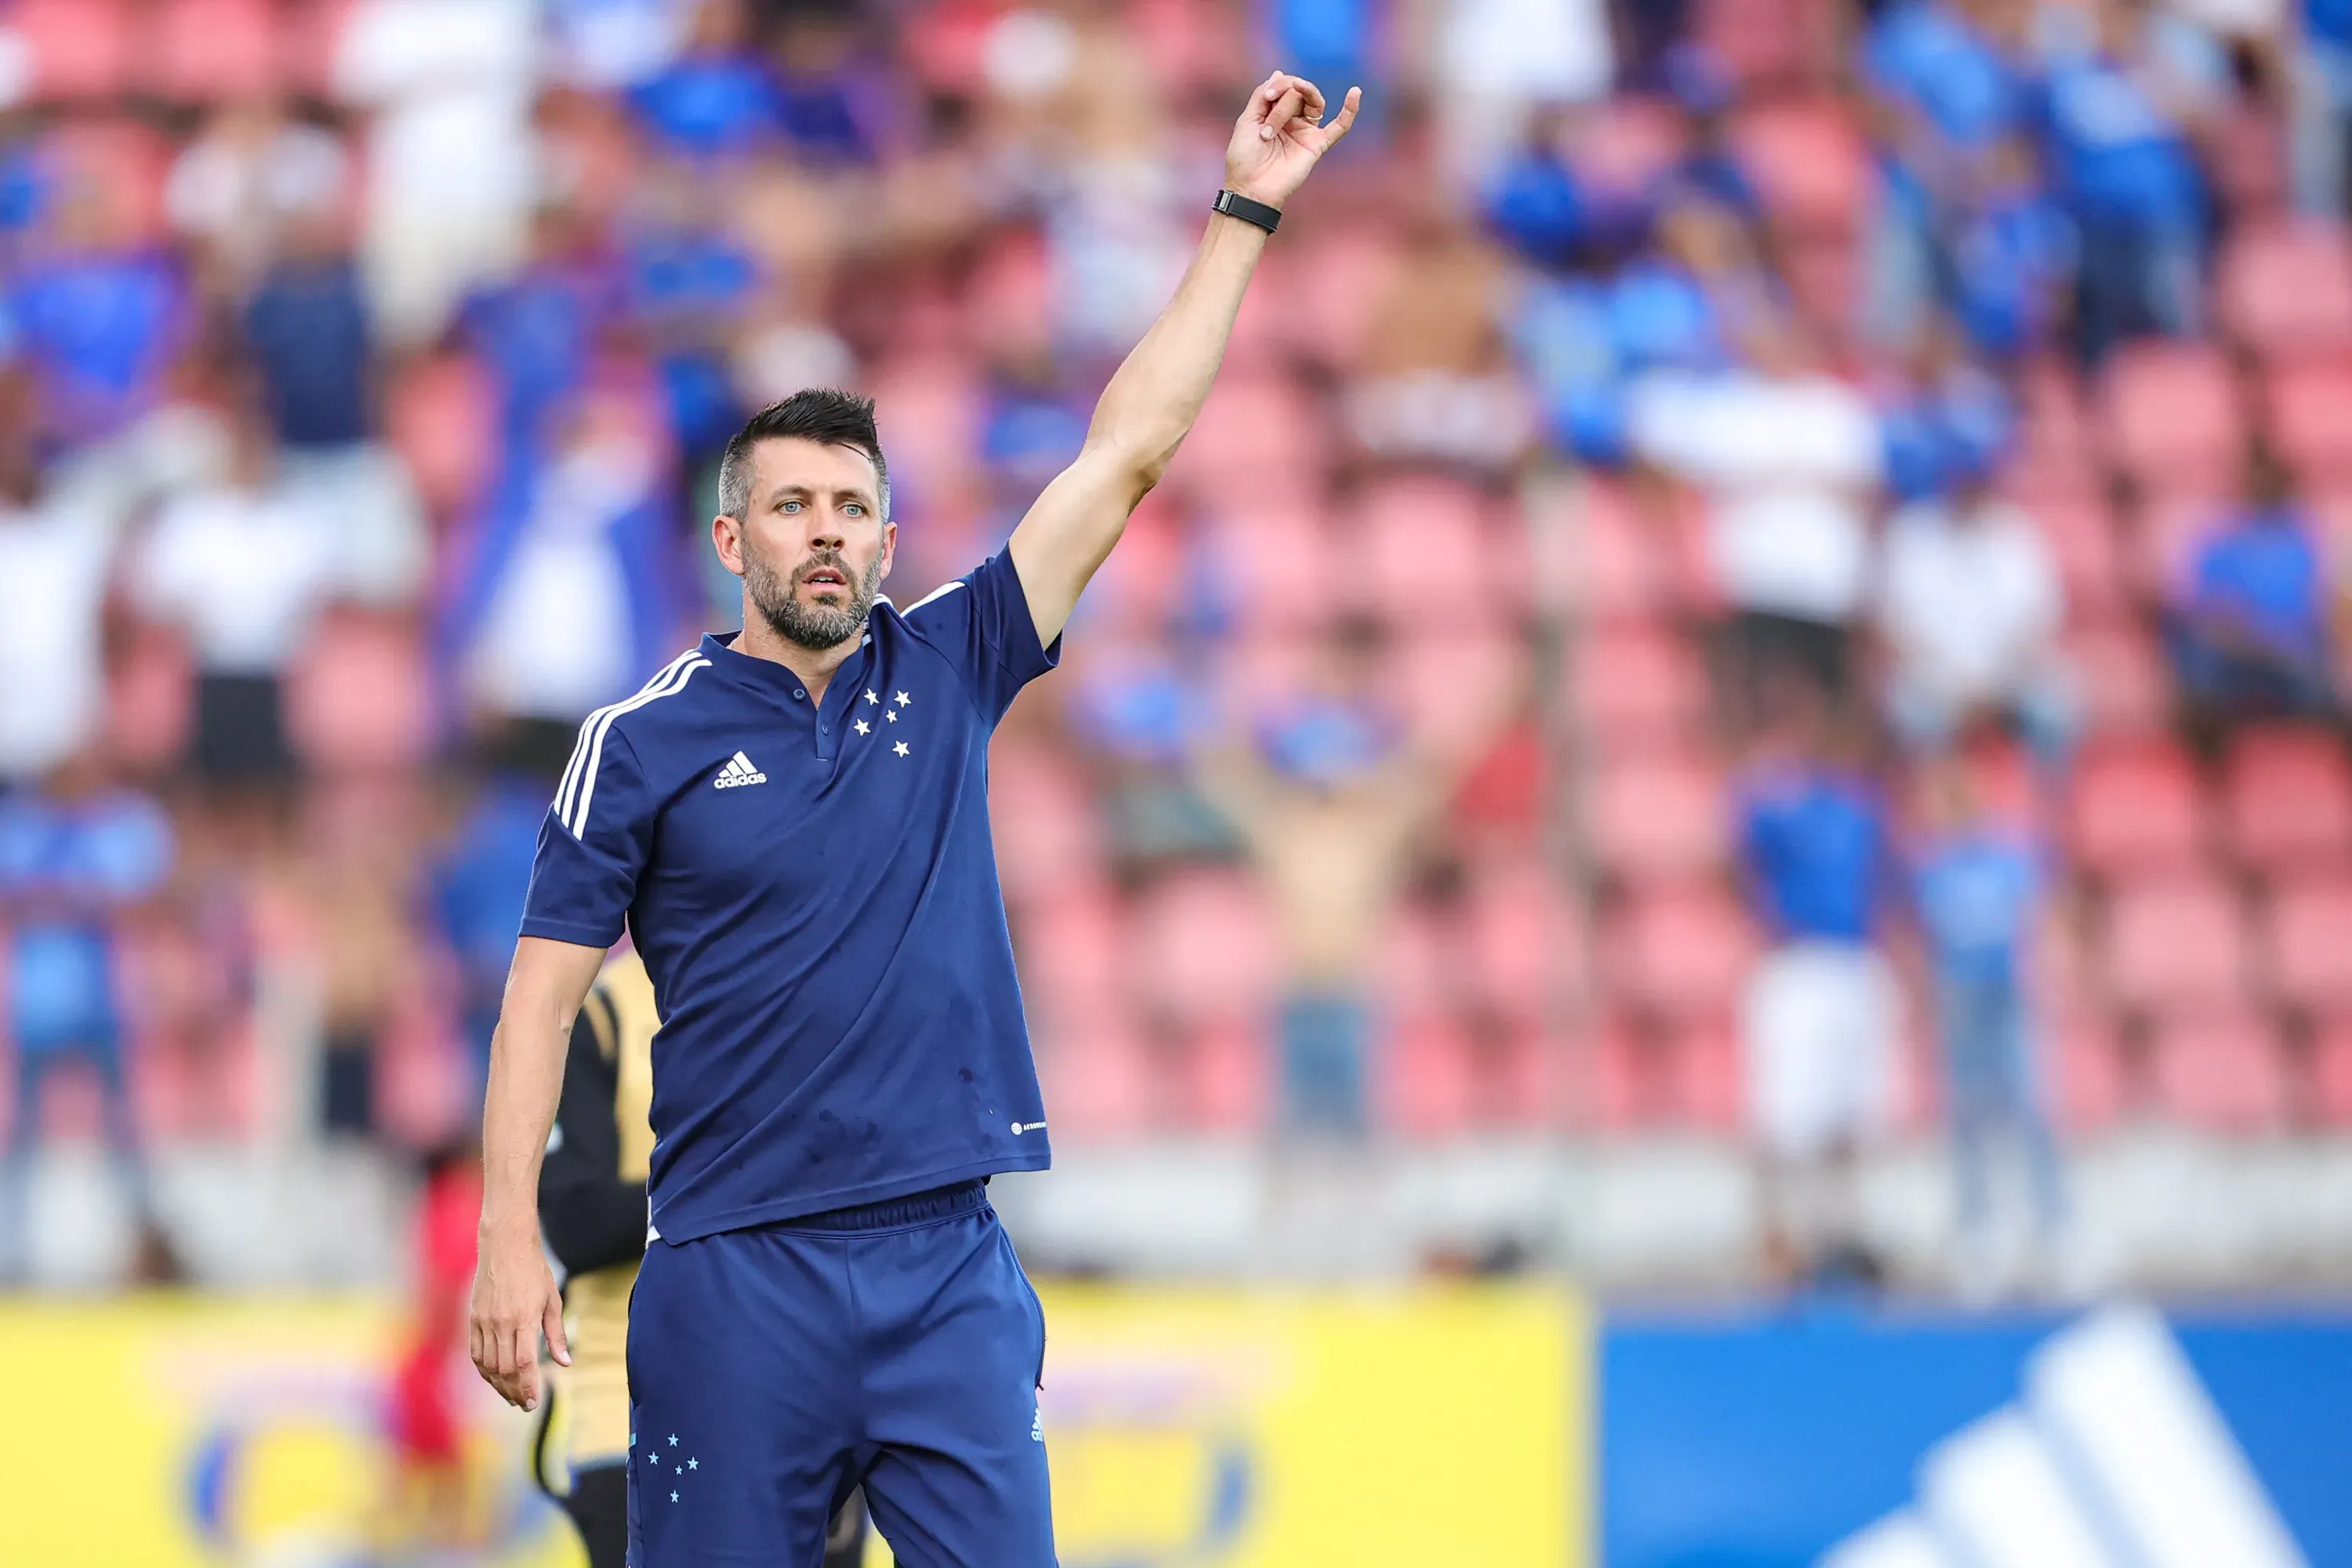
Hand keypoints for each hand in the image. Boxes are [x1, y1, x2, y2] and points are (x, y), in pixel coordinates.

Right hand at [468, 1227, 568, 1410]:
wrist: (505, 1246)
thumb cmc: (534, 1271)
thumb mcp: (552, 1300)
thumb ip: (556, 1334)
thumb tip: (565, 1362)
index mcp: (524, 1318)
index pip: (525, 1362)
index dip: (528, 1386)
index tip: (533, 1402)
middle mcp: (501, 1323)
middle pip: (505, 1369)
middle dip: (515, 1391)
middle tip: (524, 1405)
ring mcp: (484, 1322)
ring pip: (488, 1365)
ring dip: (499, 1385)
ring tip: (511, 1396)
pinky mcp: (473, 1319)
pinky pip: (476, 1353)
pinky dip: (484, 1370)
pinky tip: (494, 1378)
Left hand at [1224, 71, 1360, 210]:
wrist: (1250, 188)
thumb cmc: (1244, 158)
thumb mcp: (1247, 120)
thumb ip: (1262, 96)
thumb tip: (1280, 73)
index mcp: (1273, 111)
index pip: (1284, 86)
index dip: (1278, 85)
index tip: (1268, 96)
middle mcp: (1292, 119)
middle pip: (1297, 93)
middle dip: (1282, 105)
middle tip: (1268, 129)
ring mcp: (1305, 131)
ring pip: (1313, 102)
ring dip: (1301, 100)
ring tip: (1281, 118)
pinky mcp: (1317, 146)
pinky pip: (1339, 127)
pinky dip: (1350, 111)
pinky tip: (1356, 93)